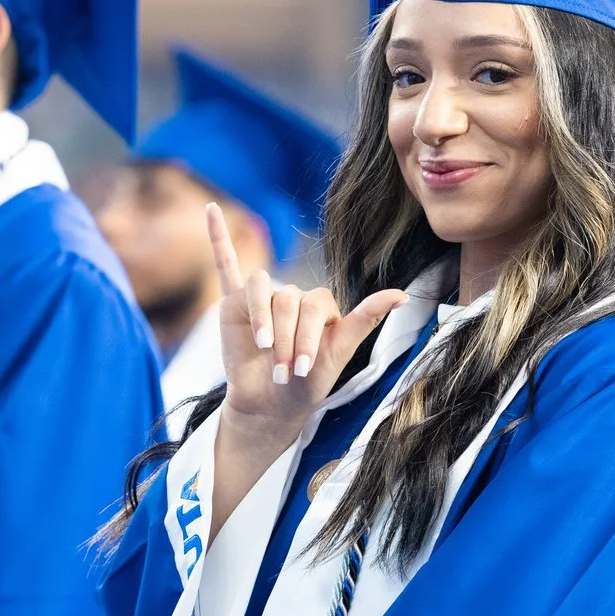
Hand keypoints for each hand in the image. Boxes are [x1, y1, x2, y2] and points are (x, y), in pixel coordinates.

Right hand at [203, 204, 403, 537]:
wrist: (268, 406)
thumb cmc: (304, 384)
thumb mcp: (338, 353)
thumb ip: (365, 319)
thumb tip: (403, 293)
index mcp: (319, 304)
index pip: (314, 304)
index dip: (308, 337)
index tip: (301, 370)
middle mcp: (291, 295)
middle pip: (287, 299)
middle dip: (285, 338)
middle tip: (281, 371)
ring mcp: (262, 296)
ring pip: (262, 289)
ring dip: (262, 320)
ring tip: (261, 349)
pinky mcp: (234, 303)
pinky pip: (226, 264)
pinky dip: (218, 236)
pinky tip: (211, 209)